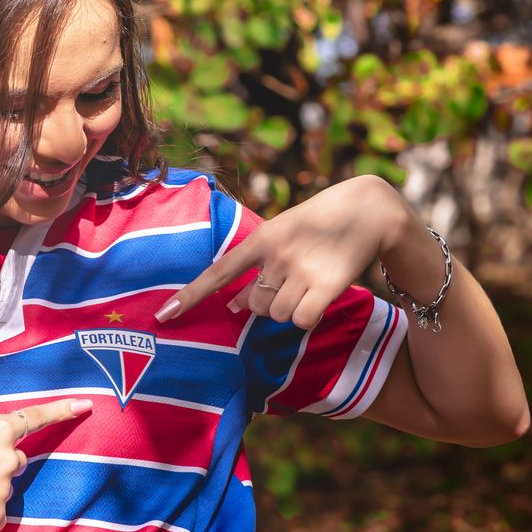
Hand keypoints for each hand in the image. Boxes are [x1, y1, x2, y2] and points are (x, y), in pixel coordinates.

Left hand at [156, 176, 404, 328]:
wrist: (368, 210)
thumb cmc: (318, 224)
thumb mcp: (281, 235)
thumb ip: (254, 268)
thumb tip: (233, 306)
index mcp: (259, 239)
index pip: (217, 273)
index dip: (189, 296)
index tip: (164, 315)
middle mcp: (276, 255)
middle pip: (253, 304)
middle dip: (265, 302)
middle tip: (288, 283)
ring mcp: (301, 271)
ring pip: (276, 315)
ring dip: (288, 309)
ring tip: (307, 284)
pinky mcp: (327, 286)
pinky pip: (302, 321)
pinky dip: (307, 317)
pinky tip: (318, 299)